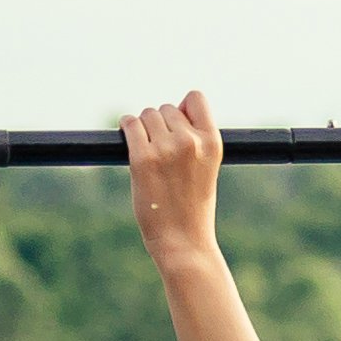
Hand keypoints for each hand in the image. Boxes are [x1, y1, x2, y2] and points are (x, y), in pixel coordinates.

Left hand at [123, 92, 223, 266]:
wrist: (183, 242)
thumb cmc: (193, 208)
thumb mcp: (207, 168)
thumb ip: (195, 139)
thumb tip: (170, 110)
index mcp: (212, 142)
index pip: (195, 98)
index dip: (183, 108)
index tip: (179, 127)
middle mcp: (190, 141)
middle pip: (166, 108)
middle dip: (161, 125)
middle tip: (162, 154)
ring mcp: (165, 149)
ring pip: (147, 115)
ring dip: (144, 129)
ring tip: (150, 154)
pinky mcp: (142, 158)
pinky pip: (130, 124)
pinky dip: (128, 128)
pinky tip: (130, 141)